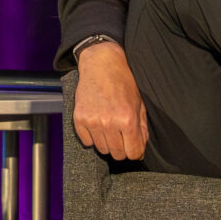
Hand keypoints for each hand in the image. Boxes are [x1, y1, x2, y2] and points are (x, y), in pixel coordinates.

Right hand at [72, 42, 149, 160]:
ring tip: (109, 126)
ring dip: (107, 142)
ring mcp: (93, 121)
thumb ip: (142, 129)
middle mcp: (110, 122)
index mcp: (128, 119)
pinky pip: (86, 142)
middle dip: (122, 149)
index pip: (133, 153)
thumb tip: (140, 151)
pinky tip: (97, 124)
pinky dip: (92, 137)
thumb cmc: (123, 83)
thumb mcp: (139, 104)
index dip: (135, 152)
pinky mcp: (79, 119)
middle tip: (121, 136)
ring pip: (102, 149)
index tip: (133, 147)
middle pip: (117, 154)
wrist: (101, 65)